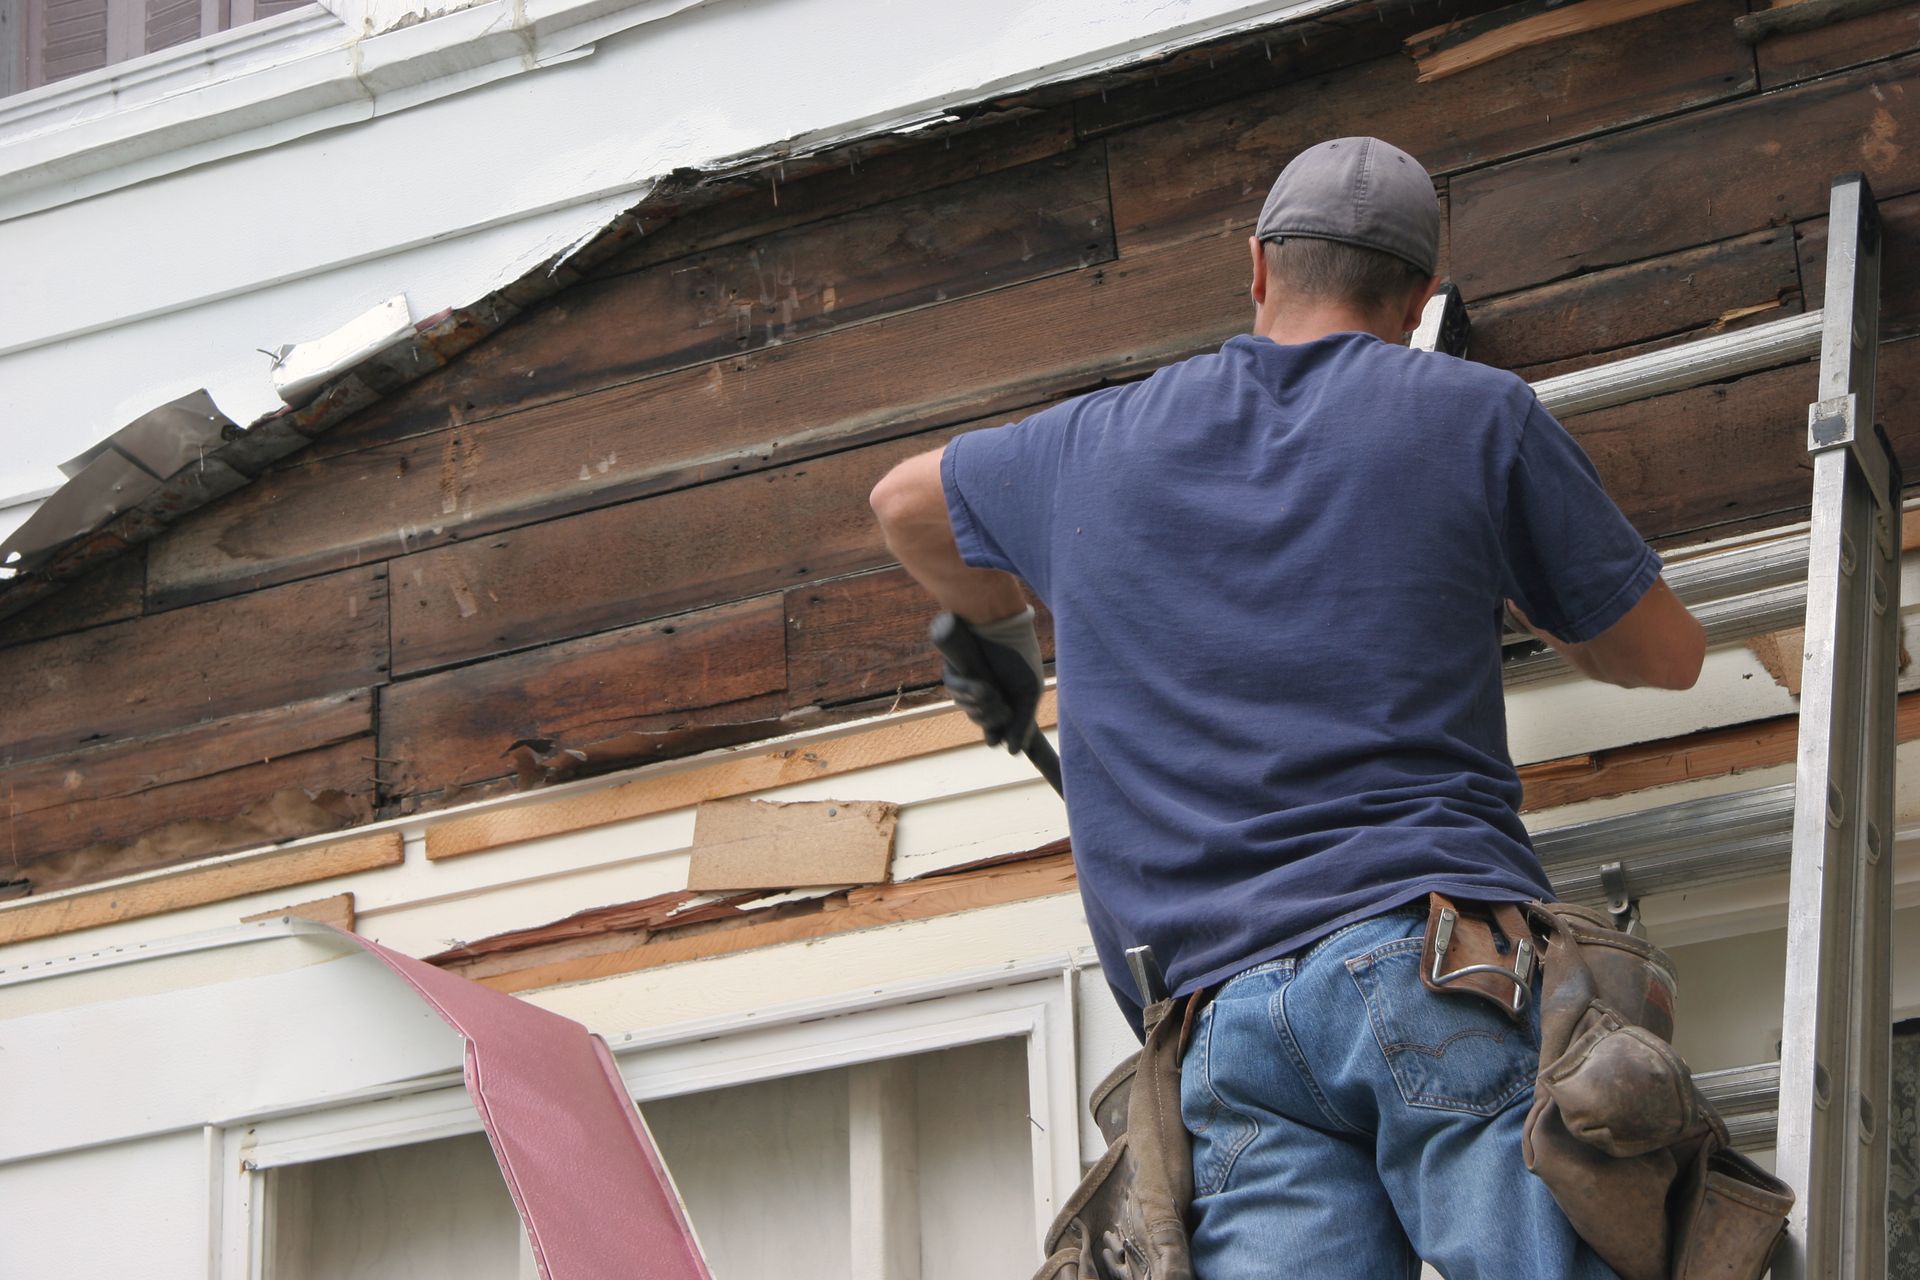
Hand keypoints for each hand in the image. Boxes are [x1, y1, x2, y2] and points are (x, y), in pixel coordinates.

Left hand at [934, 609, 1043, 752]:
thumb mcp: (1029, 693)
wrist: (1003, 622)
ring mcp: (968, 681)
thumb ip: (1022, 724)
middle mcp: (984, 690)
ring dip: (981, 706)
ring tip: (993, 693)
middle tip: (1002, 707)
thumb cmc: (1019, 653)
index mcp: (1004, 695)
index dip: (995, 734)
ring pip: (967, 708)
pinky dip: (969, 692)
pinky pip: (955, 690)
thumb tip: (1012, 753)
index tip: (996, 741)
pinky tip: (983, 687)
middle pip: (980, 721)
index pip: (994, 726)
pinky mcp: (953, 669)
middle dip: (990, 719)